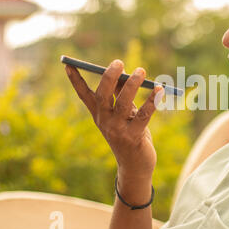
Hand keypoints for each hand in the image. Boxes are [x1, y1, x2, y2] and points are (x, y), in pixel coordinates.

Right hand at [65, 59, 163, 182]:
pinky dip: (152, 101)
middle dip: (109, 77)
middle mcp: (104, 121)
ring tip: (141, 71)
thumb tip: (125, 73)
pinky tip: (159, 89)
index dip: (75, 80)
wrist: (135, 167)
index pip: (84, 95)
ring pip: (123, 102)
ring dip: (132, 85)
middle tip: (119, 62)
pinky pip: (144, 115)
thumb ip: (122, 95)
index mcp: (99, 115)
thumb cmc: (130, 134)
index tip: (69, 64)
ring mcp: (118, 130)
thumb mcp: (124, 114)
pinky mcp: (134, 137)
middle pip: (102, 95)